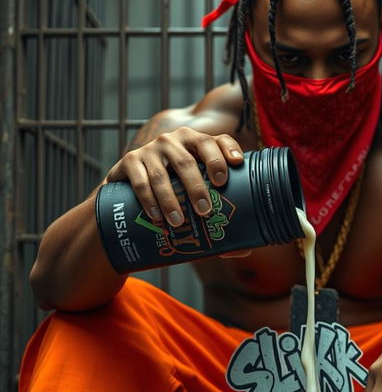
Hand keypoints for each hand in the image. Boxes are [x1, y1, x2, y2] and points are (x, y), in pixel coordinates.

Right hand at [106, 127, 243, 227]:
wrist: (134, 183)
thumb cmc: (178, 188)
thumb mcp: (197, 191)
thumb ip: (220, 213)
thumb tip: (242, 250)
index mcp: (196, 141)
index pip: (215, 141)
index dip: (223, 155)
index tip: (227, 176)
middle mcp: (174, 140)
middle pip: (188, 161)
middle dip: (198, 187)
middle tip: (205, 210)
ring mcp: (150, 149)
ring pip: (162, 175)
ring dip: (171, 200)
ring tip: (179, 222)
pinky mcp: (130, 161)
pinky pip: (140, 182)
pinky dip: (149, 201)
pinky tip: (156, 216)